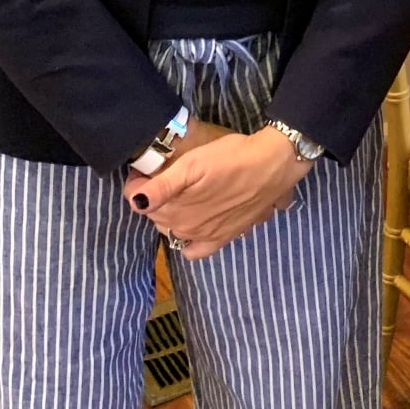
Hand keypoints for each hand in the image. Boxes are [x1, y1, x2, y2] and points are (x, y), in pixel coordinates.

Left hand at [123, 127, 309, 258]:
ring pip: (174, 231)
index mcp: (177, 211)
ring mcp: (207, 237)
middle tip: (160, 177)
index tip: (143, 170)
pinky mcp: (225, 237)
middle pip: (157, 217)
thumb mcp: (192, 163)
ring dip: (169, 215)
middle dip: (153, 200)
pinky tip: (192, 225)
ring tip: (178, 193)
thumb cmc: (231, 157)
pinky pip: (197, 251)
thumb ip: (162, 186)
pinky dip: (189, 242)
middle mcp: (189, 230)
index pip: (143, 203)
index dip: (138, 185)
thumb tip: (136, 202)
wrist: (273, 164)